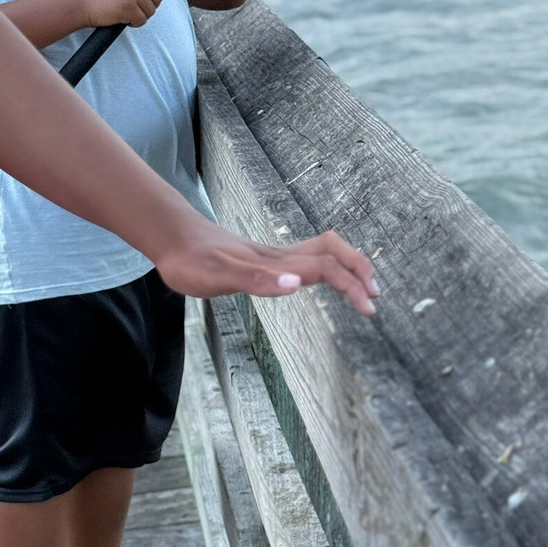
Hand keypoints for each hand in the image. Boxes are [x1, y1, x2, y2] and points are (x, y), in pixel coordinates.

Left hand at [154, 221, 379, 316]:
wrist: (173, 239)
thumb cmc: (192, 260)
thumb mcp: (218, 276)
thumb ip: (257, 281)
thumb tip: (297, 284)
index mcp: (276, 262)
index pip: (326, 268)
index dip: (351, 284)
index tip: (369, 307)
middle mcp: (280, 257)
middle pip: (333, 253)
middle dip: (359, 270)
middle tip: (374, 297)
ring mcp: (273, 257)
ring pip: (323, 253)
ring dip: (347, 266)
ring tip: (362, 286)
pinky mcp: (264, 260)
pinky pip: (306, 259)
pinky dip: (327, 267)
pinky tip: (324, 280)